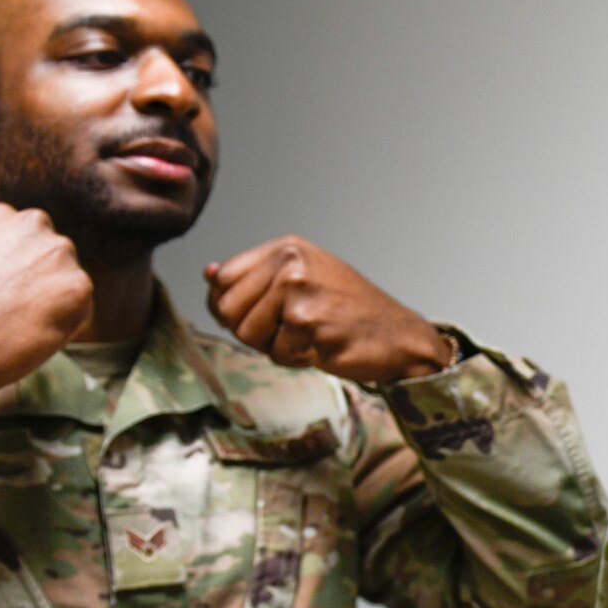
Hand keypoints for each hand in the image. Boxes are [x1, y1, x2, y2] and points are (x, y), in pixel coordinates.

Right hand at [0, 203, 91, 406]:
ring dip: (54, 303)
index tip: (0, 293)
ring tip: (17, 322)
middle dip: (40, 284)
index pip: (29, 243)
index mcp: (2, 216)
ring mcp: (58, 252)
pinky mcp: (78, 285)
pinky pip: (81, 309)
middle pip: (53, 258)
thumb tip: (19, 266)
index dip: (18, 274)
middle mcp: (34, 224)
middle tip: (10, 311)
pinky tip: (32, 333)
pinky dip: (65, 325)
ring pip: (69, 283)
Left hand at [205, 236, 455, 382]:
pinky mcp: (307, 324)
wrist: (399, 336)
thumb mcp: (304, 278)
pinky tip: (323, 346)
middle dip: (252, 330)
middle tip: (289, 329)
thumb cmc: (350, 311)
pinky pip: (276, 354)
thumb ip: (255, 276)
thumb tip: (208, 273)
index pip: (223, 279)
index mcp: (287, 249)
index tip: (259, 316)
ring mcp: (298, 293)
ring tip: (309, 336)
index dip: (231, 307)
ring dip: (275, 346)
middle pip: (228, 310)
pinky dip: (296, 359)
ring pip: (248, 335)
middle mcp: (290, 264)